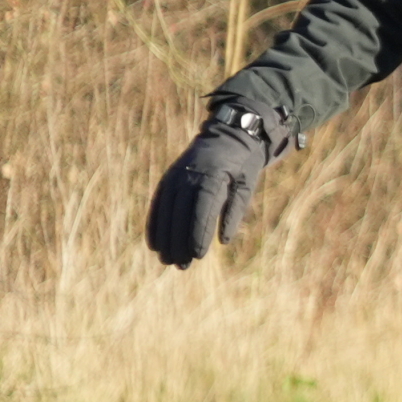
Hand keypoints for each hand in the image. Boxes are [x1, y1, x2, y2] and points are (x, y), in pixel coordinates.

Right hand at [145, 101, 292, 267]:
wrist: (229, 135)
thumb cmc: (243, 165)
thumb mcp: (247, 185)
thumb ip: (234, 211)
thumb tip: (223, 241)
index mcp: (212, 176)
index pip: (202, 208)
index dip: (198, 232)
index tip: (198, 255)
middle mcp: (189, 176)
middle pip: (180, 214)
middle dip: (179, 241)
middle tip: (182, 266)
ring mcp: (175, 177)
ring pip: (166, 211)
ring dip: (165, 238)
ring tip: (167, 261)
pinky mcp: (168, 179)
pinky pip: (158, 204)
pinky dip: (155, 224)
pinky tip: (155, 245)